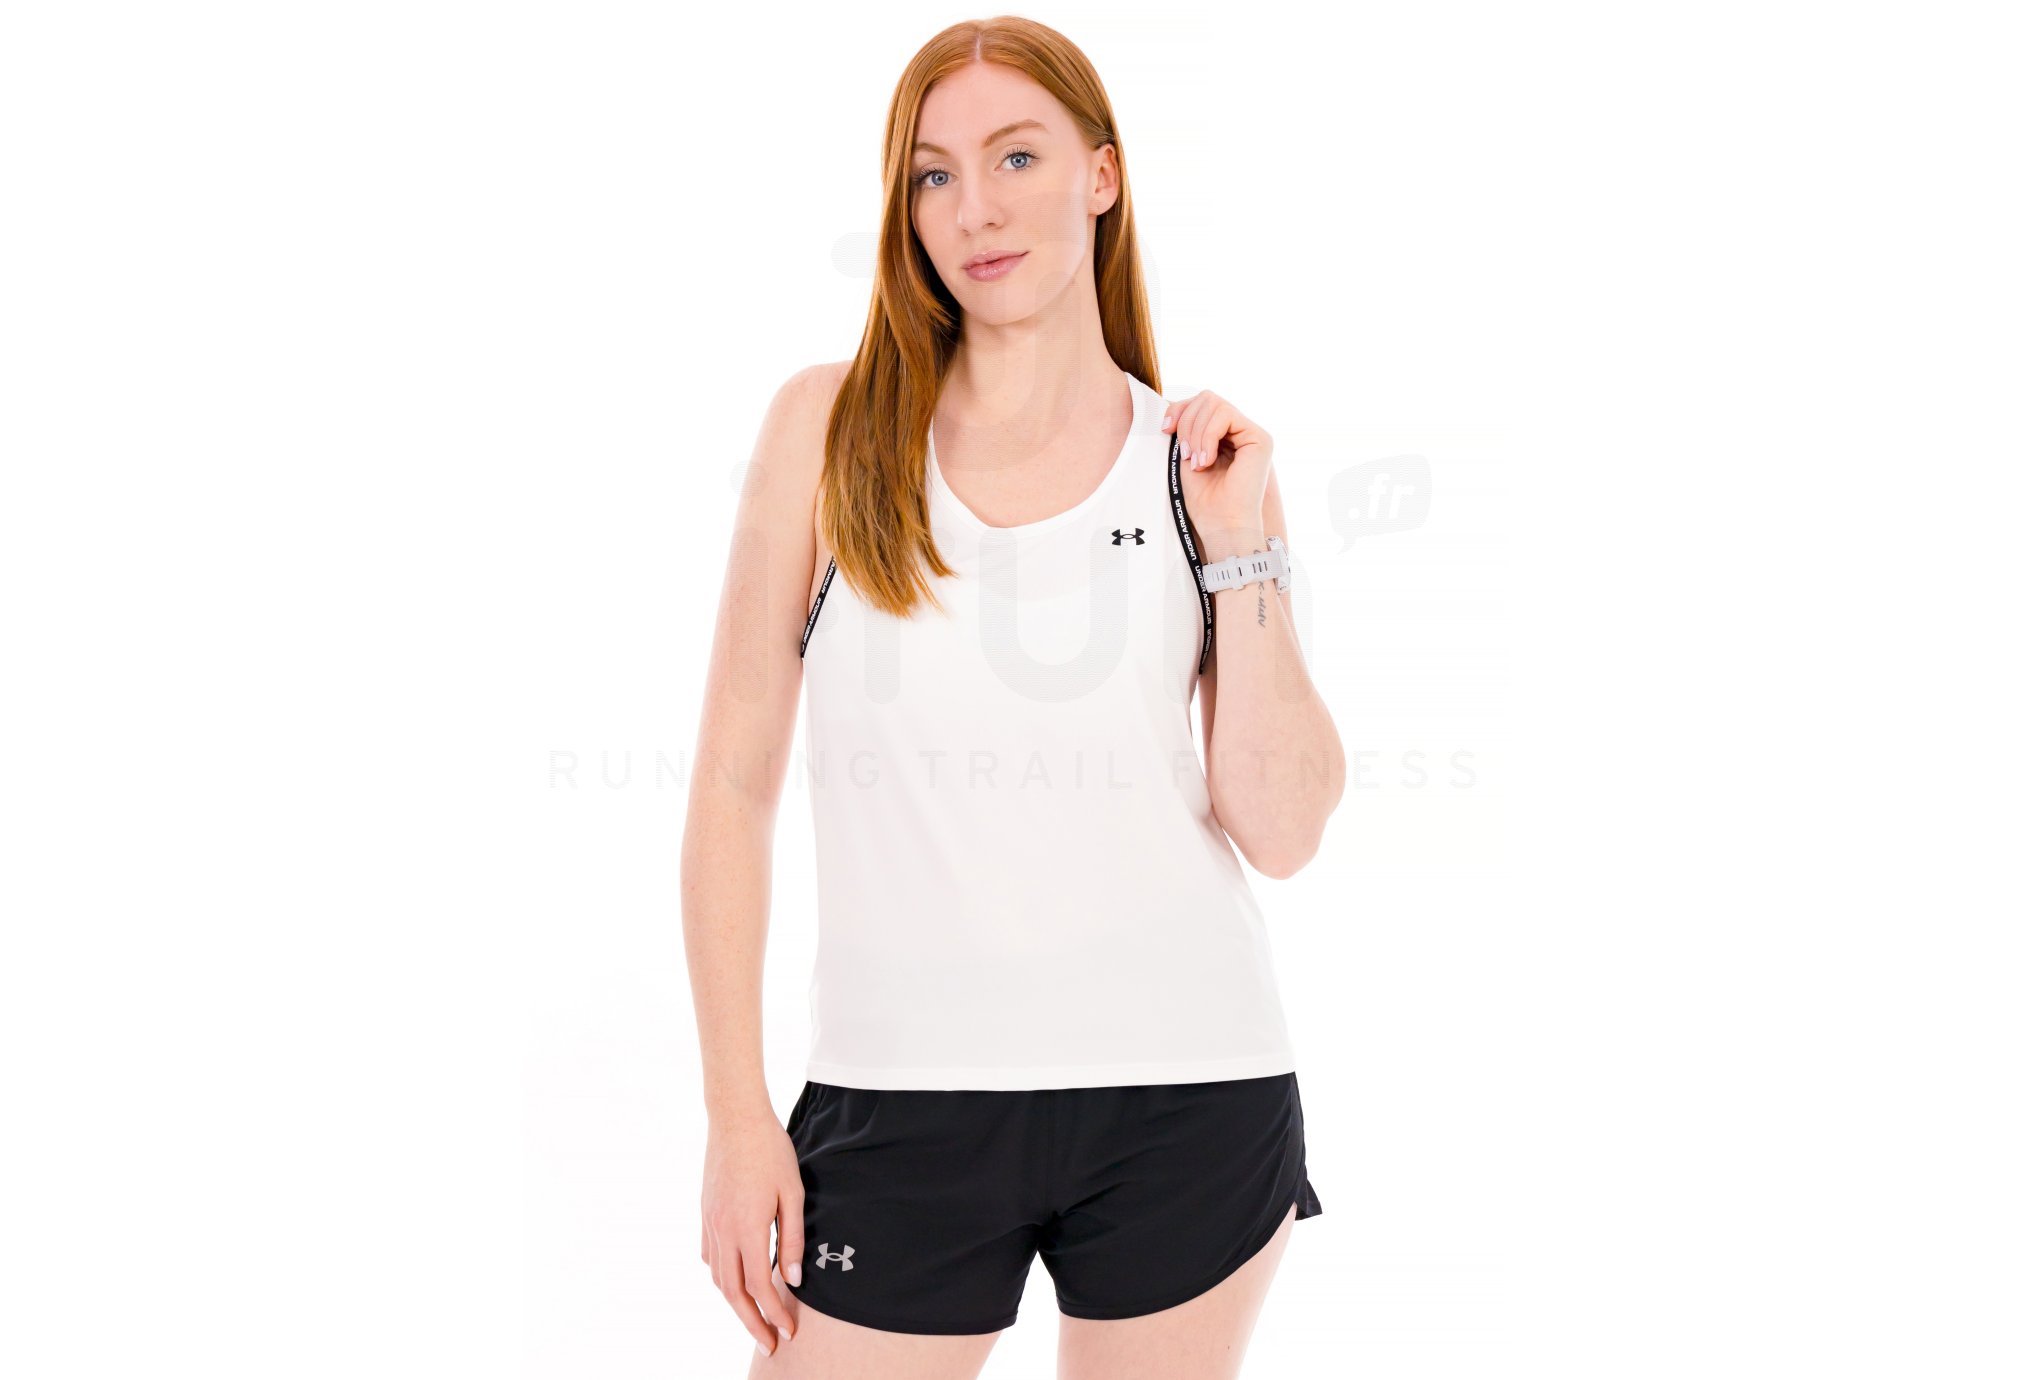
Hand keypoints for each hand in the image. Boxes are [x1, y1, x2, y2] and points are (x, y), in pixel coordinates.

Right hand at [701, 1107, 804, 1356]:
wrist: (735, 1118)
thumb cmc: (770, 1151)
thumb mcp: (793, 1193)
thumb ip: (793, 1239)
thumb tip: (795, 1279)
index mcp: (748, 1228)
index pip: (761, 1286)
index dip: (775, 1313)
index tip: (789, 1331)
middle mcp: (723, 1231)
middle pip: (734, 1293)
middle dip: (752, 1323)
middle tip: (769, 1345)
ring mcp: (710, 1223)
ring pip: (718, 1278)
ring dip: (736, 1304)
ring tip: (753, 1319)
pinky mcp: (704, 1213)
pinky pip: (709, 1257)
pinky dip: (721, 1277)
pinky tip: (733, 1281)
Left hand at [1159, 388, 1270, 534]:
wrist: (1221, 525)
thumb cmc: (1204, 500)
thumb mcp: (1186, 455)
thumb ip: (1186, 428)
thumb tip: (1172, 402)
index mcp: (1223, 434)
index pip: (1200, 403)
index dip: (1179, 410)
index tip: (1165, 431)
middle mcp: (1239, 431)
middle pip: (1206, 398)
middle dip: (1186, 423)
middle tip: (1185, 455)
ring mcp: (1251, 433)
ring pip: (1214, 403)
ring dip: (1196, 432)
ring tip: (1196, 462)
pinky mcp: (1260, 438)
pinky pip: (1225, 414)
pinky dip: (1208, 436)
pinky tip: (1207, 460)